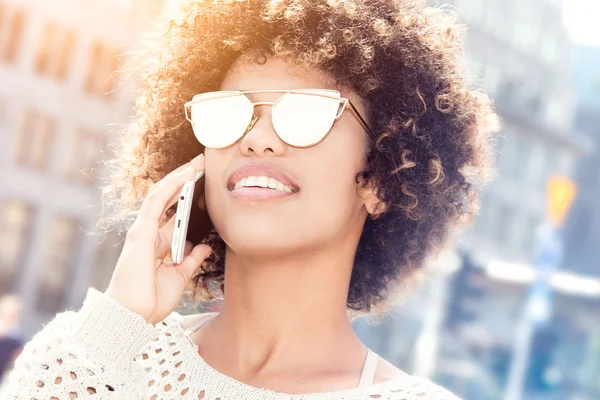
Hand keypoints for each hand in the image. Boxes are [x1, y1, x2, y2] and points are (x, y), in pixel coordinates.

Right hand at [105, 154, 211, 324]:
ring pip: (162, 194)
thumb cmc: (151, 301)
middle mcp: (149, 232)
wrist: (133, 317)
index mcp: (158, 242)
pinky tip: (186, 175)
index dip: (188, 193)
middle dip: (185, 178)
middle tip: (204, 163)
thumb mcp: (180, 276)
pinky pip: (157, 202)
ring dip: (180, 176)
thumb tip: (205, 247)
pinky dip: (172, 186)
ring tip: (198, 162)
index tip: (205, 180)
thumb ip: (191, 260)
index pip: (174, 210)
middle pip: (168, 197)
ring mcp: (143, 230)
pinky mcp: (141, 232)